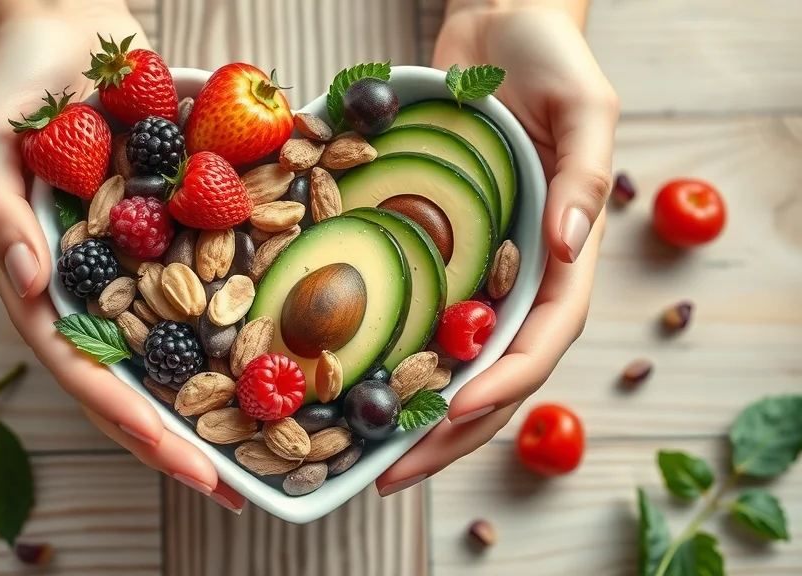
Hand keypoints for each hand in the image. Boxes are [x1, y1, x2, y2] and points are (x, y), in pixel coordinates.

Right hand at [0, 3, 243, 511]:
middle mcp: (92, 282)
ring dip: (215, 395)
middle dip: (178, 435)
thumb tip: (31, 285)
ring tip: (264, 446)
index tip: (179, 457)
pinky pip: (211, 275)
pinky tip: (282, 355)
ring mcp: (136, 259)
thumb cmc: (19, 81)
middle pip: (133, 375)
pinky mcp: (174, 227)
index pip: (80, 366)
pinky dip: (239, 317)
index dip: (126, 418)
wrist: (74, 27)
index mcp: (41, 277)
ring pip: (176, 343)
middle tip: (230, 485)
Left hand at [377, 4, 617, 494]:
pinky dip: (386, 355)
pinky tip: (343, 383)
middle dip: (450, 432)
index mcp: (565, 253)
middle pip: (493, 373)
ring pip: (450, 360)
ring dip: (413, 414)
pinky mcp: (437, 250)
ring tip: (364, 455)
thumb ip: (584, 178)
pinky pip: (412, 312)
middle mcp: (520, 273)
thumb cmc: (549, 58)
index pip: (544, 337)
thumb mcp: (584, 107)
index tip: (456, 412)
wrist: (498, 26)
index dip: (505, 385)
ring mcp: (476, 268)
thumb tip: (569, 251)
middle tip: (393, 473)